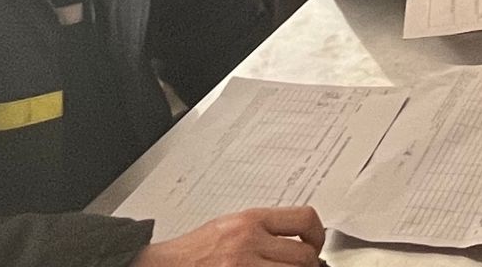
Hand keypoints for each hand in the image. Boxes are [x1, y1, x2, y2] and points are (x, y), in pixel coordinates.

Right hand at [133, 206, 326, 266]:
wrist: (164, 265)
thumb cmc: (194, 249)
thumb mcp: (231, 225)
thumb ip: (263, 229)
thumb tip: (296, 238)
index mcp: (250, 220)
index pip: (303, 219)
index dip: (317, 234)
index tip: (316, 244)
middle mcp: (249, 242)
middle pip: (303, 255)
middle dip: (309, 264)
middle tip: (306, 266)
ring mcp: (243, 266)